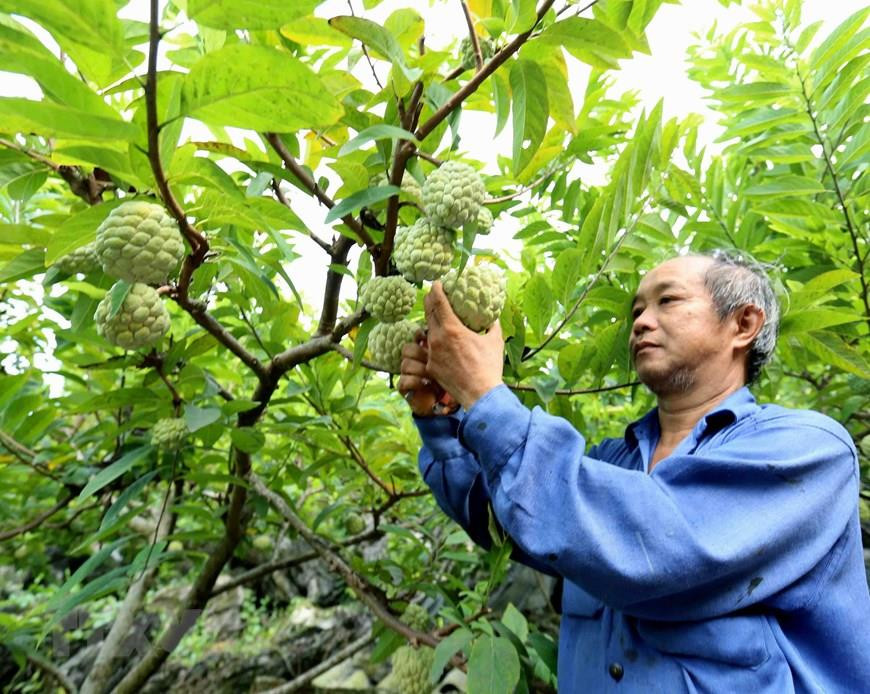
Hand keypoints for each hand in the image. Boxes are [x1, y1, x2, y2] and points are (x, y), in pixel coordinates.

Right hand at [398, 330, 458, 416]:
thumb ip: (450, 347)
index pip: (417, 337)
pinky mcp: (404, 387)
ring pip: (405, 364)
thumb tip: (460, 333)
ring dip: (420, 369)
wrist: (443, 403)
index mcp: (424, 351)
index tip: (428, 336)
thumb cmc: (450, 380)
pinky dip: (416, 381)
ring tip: (432, 376)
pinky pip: (404, 380)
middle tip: (432, 358)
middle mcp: (413, 360)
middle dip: (421, 353)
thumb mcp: (452, 360)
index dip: (421, 334)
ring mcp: (407, 373)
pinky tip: (427, 384)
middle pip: (408, 348)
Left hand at [423, 281, 503, 409]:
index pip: (438, 302)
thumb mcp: (495, 340)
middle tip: (433, 295)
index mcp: (452, 329)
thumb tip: (492, 317)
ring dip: (431, 323)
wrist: (480, 394)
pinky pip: (429, 349)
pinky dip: (434, 342)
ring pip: (427, 332)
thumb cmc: (489, 366)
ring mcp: (431, 353)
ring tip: (438, 319)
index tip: (436, 283)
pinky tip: (441, 343)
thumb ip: (492, 325)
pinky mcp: (430, 366)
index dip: (435, 290)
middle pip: (428, 314)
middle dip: (430, 302)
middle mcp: (437, 339)